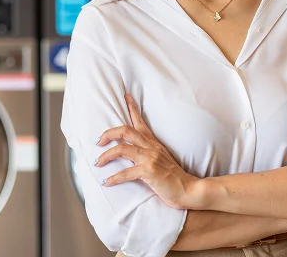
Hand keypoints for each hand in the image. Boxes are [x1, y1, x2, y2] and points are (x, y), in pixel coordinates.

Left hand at [95, 94, 198, 209]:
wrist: (189, 189)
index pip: (140, 121)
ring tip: (97, 163)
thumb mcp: (161, 159)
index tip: (125, 96)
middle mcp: (151, 147)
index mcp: (153, 143)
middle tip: (97, 141)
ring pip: (122, 149)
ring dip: (106, 156)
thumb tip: (131, 154)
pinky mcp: (149, 171)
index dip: (132, 107)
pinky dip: (114, 178)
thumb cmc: (174, 178)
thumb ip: (148, 154)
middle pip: (126, 131)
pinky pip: (126, 173)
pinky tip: (106, 182)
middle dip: (108, 134)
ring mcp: (150, 158)